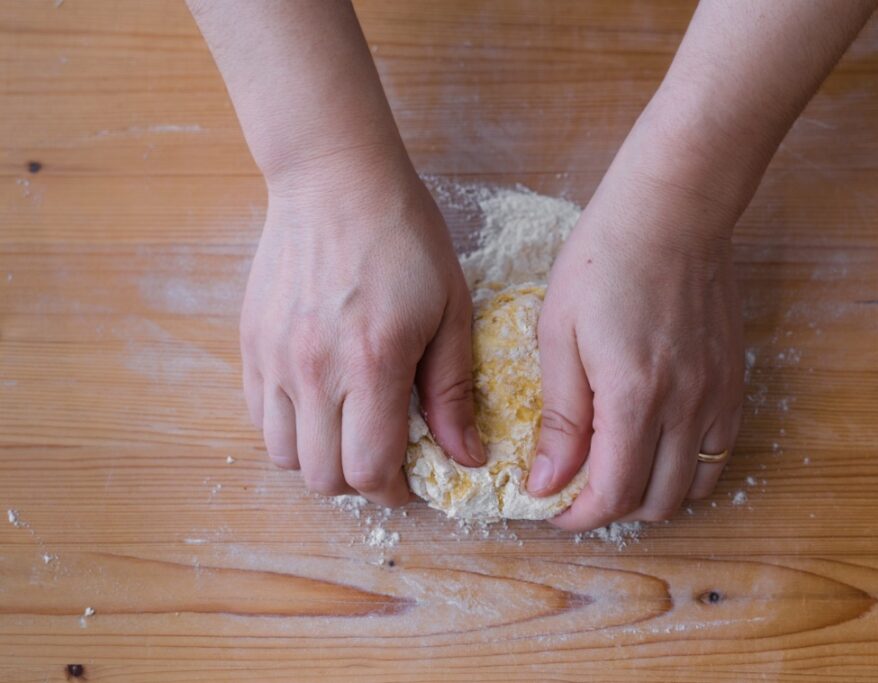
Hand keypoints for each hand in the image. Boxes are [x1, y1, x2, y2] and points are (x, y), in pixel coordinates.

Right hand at [241, 161, 484, 506]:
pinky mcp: (250, 342)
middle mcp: (314, 370)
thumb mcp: (450, 311)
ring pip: (282, 454)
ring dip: (318, 458)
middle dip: (358, 481)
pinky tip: (319, 402)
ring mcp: (273, 358)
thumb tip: (466, 456)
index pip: (370, 469)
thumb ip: (453, 390)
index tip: (413, 480)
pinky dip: (289, 427)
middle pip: (321, 477)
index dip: (396, 491)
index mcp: (373, 364)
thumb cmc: (406, 238)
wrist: (335, 180)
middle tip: (383, 456)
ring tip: (348, 430)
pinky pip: (258, 415)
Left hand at [527, 142, 744, 530]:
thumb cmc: (603, 263)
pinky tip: (659, 445)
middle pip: (656, 501)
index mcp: (633, 397)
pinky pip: (720, 451)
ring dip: (653, 492)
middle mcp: (684, 406)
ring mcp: (716, 396)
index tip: (552, 506)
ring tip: (619, 471)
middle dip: (611, 508)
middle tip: (579, 489)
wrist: (671, 214)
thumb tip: (547, 482)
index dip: (579, 514)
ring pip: (694, 485)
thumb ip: (561, 417)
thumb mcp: (559, 336)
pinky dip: (689, 466)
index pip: (613, 494)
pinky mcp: (734, 381)